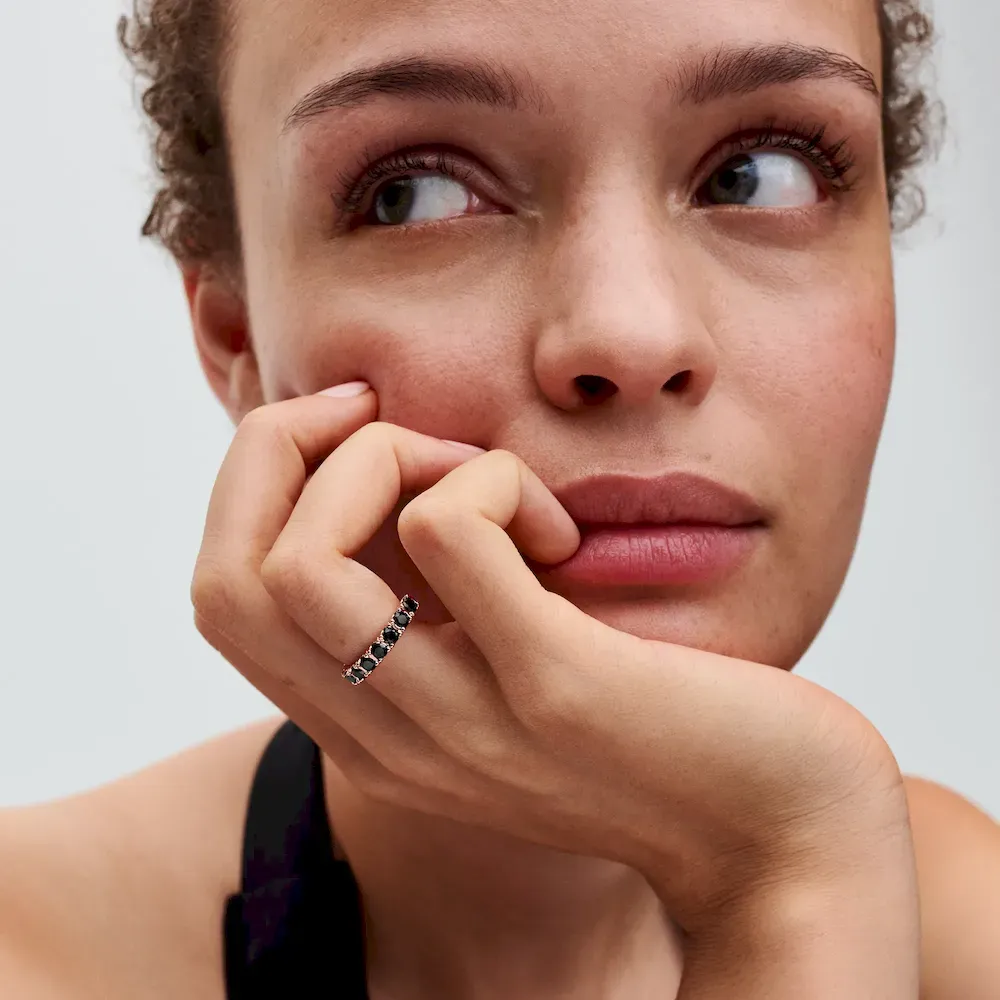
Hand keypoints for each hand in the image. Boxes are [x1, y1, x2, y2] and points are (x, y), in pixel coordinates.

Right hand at [191, 388, 917, 992]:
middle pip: (226, 580)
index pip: (220, 602)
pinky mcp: (553, 684)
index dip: (253, 484)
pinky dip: (490, 483)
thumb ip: (439, 608)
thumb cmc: (654, 730)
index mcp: (368, 731)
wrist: (783, 835)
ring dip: (383, 465)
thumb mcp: (510, 671)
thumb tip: (400, 478)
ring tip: (484, 478)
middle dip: (279, 450)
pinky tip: (561, 527)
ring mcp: (460, 721)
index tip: (350, 427)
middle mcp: (386, 738)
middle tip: (386, 418)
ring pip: (303, 563)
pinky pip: (449, 537)